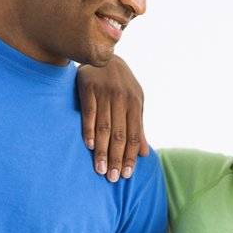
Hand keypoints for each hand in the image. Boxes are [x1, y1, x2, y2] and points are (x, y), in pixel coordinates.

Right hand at [76, 56, 148, 181]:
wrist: (103, 53)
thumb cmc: (121, 84)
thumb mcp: (134, 102)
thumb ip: (138, 127)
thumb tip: (144, 154)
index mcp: (135, 103)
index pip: (133, 135)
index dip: (130, 156)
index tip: (127, 175)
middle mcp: (122, 98)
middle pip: (119, 134)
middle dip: (116, 158)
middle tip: (112, 178)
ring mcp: (104, 92)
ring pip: (104, 127)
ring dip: (102, 150)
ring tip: (100, 169)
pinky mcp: (88, 86)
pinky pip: (89, 112)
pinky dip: (89, 129)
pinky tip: (89, 146)